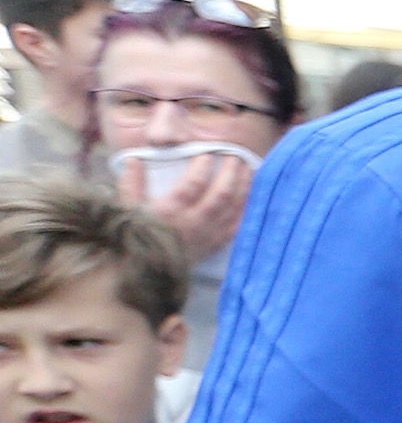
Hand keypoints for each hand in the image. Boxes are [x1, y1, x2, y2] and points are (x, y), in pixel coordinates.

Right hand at [131, 150, 252, 260]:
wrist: (144, 269)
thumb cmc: (134, 235)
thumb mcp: (127, 207)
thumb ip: (131, 182)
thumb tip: (134, 158)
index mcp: (171, 211)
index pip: (194, 184)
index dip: (203, 166)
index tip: (207, 153)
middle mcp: (194, 223)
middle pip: (222, 194)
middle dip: (231, 173)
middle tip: (235, 155)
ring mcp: (208, 235)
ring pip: (234, 208)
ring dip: (244, 187)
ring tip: (249, 169)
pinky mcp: (215, 245)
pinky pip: (238, 225)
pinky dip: (247, 209)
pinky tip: (253, 196)